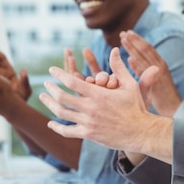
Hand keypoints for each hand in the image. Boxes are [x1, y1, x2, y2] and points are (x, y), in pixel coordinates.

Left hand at [39, 47, 153, 151]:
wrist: (140, 132)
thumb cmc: (136, 106)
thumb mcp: (129, 84)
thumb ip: (119, 67)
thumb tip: (114, 49)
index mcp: (98, 94)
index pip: (72, 81)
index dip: (59, 74)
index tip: (52, 70)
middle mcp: (90, 108)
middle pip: (62, 97)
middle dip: (51, 88)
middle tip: (46, 83)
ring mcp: (88, 122)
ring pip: (61, 113)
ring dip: (49, 104)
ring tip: (44, 97)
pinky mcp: (88, 134)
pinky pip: (67, 131)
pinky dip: (56, 127)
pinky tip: (51, 123)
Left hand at [120, 30, 181, 115]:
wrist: (172, 107)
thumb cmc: (161, 94)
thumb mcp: (152, 77)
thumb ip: (141, 67)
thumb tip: (130, 58)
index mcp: (159, 62)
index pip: (147, 48)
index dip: (137, 39)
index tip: (127, 32)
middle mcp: (160, 65)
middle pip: (145, 50)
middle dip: (134, 41)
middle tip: (123, 33)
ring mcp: (159, 74)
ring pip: (144, 58)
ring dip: (134, 49)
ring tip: (123, 40)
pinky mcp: (157, 83)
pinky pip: (146, 73)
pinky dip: (138, 65)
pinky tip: (130, 59)